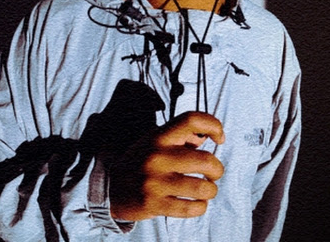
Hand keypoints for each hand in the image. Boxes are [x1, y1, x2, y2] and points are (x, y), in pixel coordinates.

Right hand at [109, 111, 224, 220]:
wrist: (110, 187)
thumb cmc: (141, 161)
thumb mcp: (155, 141)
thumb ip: (181, 137)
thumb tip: (206, 136)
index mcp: (160, 136)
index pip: (192, 120)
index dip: (213, 125)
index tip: (219, 137)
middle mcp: (158, 156)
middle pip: (205, 160)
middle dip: (217, 169)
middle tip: (214, 173)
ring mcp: (156, 181)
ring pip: (202, 187)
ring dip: (211, 190)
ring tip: (207, 189)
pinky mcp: (155, 205)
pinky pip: (191, 208)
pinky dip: (201, 206)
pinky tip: (198, 203)